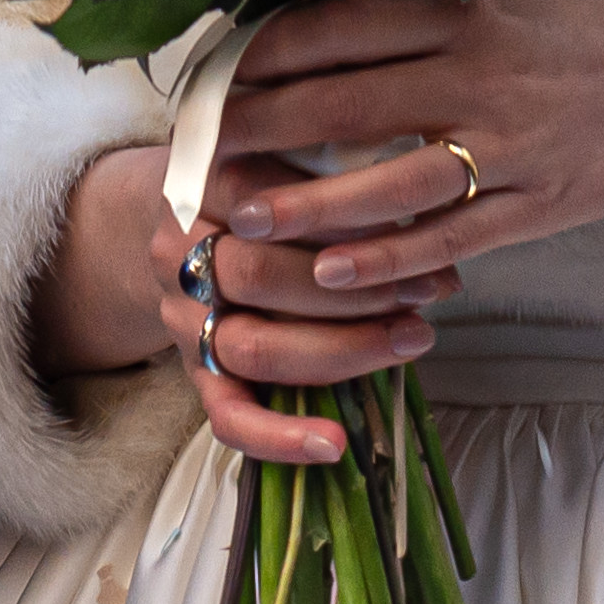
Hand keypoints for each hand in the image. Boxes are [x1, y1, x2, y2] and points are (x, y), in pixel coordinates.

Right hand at [32, 144, 447, 469]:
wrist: (184, 226)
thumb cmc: (262, 189)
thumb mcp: (284, 157)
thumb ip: (335, 177)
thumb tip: (424, 220)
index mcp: (197, 184)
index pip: (268, 203)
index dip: (343, 220)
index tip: (414, 227)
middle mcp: (176, 253)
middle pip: (259, 276)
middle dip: (354, 288)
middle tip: (426, 289)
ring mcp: (183, 319)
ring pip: (254, 348)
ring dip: (344, 350)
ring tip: (412, 340)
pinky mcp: (195, 374)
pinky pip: (229, 418)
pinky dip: (281, 437)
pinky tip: (334, 445)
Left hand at [208, 0, 603, 292]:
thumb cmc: (584, 19)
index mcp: (462, 7)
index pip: (341, 26)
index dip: (266, 50)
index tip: (212, 68)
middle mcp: (478, 74)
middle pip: (347, 100)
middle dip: (259, 123)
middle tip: (192, 143)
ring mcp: (506, 148)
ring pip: (389, 180)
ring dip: (308, 201)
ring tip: (241, 215)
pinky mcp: (532, 207)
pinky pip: (448, 239)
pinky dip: (389, 258)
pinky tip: (331, 272)